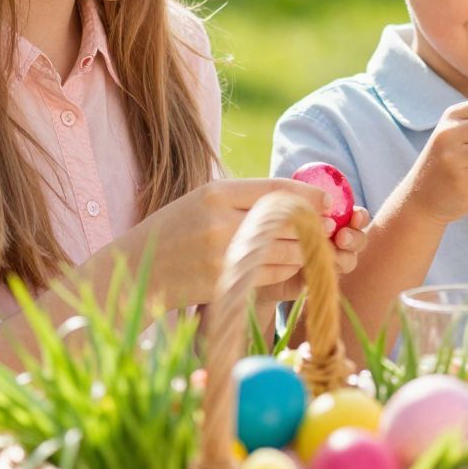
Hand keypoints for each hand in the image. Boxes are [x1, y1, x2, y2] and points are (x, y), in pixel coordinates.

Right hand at [135, 177, 343, 307]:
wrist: (138, 271)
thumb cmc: (176, 231)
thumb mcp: (203, 201)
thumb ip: (245, 197)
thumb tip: (301, 197)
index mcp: (216, 192)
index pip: (278, 189)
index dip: (310, 196)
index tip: (328, 202)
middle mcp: (221, 219)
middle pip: (288, 221)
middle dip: (313, 227)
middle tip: (327, 230)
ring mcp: (223, 251)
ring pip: (287, 250)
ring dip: (303, 251)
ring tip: (307, 248)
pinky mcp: (224, 279)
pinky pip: (275, 273)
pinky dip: (287, 270)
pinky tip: (286, 266)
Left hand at [256, 209, 368, 304]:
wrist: (248, 256)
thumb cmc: (266, 224)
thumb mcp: (284, 207)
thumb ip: (303, 201)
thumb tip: (325, 200)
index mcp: (331, 219)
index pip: (355, 216)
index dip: (360, 216)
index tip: (355, 215)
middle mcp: (333, 240)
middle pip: (359, 239)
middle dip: (355, 238)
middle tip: (341, 237)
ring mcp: (327, 261)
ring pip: (350, 260)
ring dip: (345, 256)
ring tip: (330, 254)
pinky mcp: (316, 278)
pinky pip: (331, 277)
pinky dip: (327, 271)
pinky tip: (314, 267)